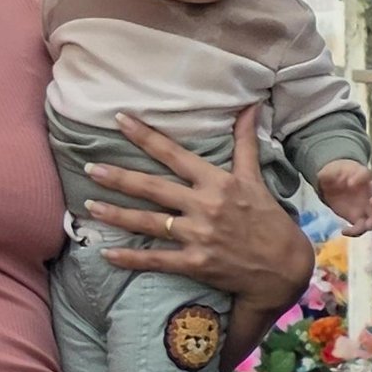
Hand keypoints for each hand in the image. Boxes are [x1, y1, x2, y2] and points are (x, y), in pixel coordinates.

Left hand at [83, 107, 314, 308]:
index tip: (120, 120)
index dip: (145, 136)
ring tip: (88, 205)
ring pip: (148, 223)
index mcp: (218, 182)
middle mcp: (205, 206)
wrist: (283, 266)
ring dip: (116, 214)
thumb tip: (251, 105)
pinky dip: (130, 258)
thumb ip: (246, 142)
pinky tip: (106, 254)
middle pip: (153, 188)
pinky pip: (156, 260)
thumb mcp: (256, 177)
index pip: (174, 154)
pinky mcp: (195, 263)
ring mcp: (198, 236)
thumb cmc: (268, 219)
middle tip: (89, 168)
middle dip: (119, 177)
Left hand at [314, 160, 371, 236]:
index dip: (361, 178)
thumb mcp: (329, 172)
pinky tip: (343, 231)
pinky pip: (362, 227)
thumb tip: (342, 180)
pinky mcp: (359, 219)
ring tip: (366, 226)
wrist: (332, 186)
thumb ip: (331, 174)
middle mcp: (369, 191)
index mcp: (362, 176)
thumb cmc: (335, 175)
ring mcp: (367, 206)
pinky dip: (356, 232)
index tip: (350, 183)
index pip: (365, 174)